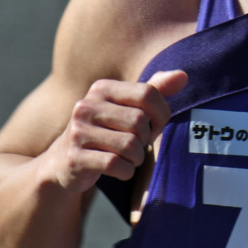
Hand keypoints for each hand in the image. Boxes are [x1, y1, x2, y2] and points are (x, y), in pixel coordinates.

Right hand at [43, 69, 187, 192]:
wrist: (64, 163)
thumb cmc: (106, 132)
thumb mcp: (126, 108)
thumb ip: (154, 91)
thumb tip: (183, 76)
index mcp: (102, 89)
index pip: (147, 93)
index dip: (161, 113)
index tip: (157, 127)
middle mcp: (86, 106)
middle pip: (140, 121)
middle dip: (146, 139)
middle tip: (140, 146)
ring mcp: (77, 132)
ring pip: (129, 145)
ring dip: (137, 158)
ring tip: (130, 158)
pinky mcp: (75, 158)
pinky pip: (116, 165)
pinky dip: (126, 172)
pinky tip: (121, 170)